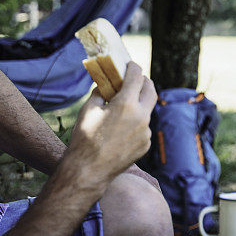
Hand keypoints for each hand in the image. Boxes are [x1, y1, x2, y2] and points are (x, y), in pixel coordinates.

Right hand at [69, 62, 156, 179]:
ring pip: (147, 111)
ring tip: (124, 108)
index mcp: (126, 104)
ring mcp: (146, 132)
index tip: (130, 64)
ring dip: (139, 105)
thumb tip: (106, 85)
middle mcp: (141, 117)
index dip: (133, 67)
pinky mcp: (146, 145)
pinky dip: (136, 124)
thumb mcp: (88, 110)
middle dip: (145, 82)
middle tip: (137, 79)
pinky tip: (122, 130)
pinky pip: (144, 128)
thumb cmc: (84, 138)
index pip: (136, 77)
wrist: (88, 171)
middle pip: (151, 91)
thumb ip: (100, 93)